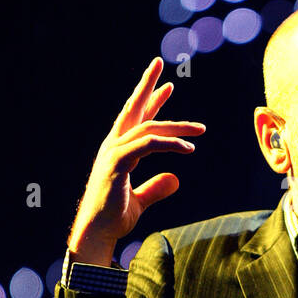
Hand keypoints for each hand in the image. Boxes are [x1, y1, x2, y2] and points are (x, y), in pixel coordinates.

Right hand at [67, 58, 204, 263]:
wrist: (96, 233)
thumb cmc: (113, 219)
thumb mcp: (141, 201)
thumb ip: (156, 188)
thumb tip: (175, 180)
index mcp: (118, 151)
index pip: (136, 119)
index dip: (151, 100)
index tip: (167, 86)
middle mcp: (113, 146)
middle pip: (132, 109)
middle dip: (146, 85)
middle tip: (159, 63)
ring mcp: (113, 153)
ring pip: (148, 128)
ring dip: (177, 126)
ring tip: (200, 129)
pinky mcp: (116, 163)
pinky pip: (147, 146)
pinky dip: (169, 144)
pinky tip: (188, 148)